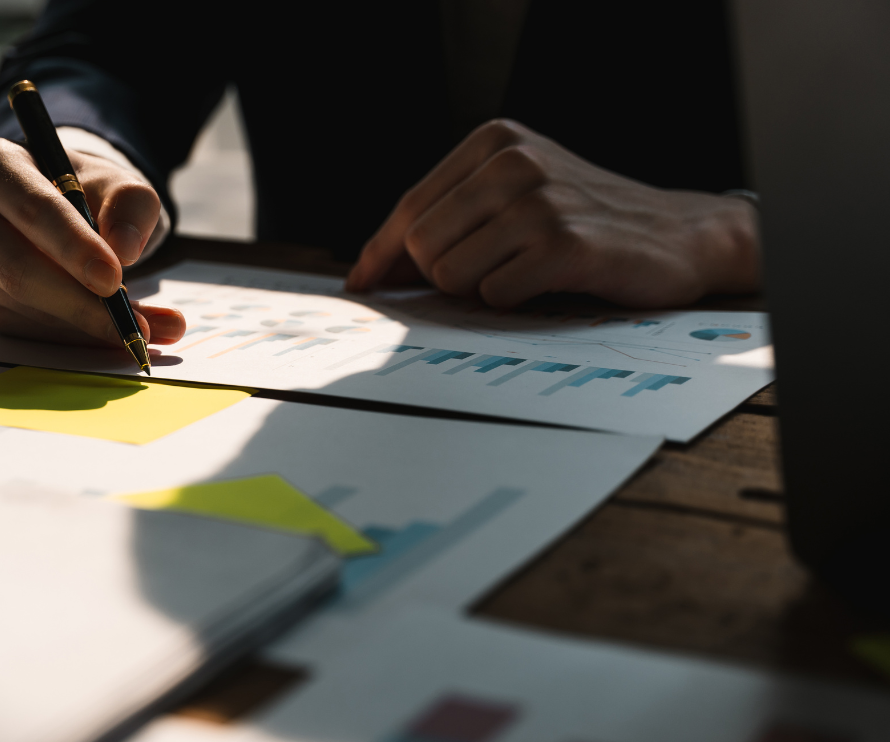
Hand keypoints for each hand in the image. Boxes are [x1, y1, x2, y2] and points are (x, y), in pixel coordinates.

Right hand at [0, 138, 185, 346]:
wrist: (52, 202)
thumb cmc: (81, 188)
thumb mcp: (114, 181)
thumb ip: (129, 204)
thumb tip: (126, 249)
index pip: (31, 210)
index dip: (72, 247)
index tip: (113, 278)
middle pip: (16, 267)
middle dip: (77, 301)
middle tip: (131, 323)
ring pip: (22, 305)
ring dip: (84, 324)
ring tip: (143, 329)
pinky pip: (25, 328)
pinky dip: (72, 335)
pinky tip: (110, 332)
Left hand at [345, 119, 759, 308]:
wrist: (677, 234)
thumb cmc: (584, 219)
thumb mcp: (514, 193)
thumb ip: (449, 217)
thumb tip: (374, 267)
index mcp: (493, 140)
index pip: (409, 209)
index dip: (381, 254)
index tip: (363, 283)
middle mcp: (512, 162)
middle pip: (421, 247)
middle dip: (443, 274)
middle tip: (492, 270)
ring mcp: (538, 201)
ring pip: (450, 275)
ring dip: (479, 288)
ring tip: (523, 271)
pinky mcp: (562, 244)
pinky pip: (494, 296)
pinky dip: (514, 301)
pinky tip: (548, 281)